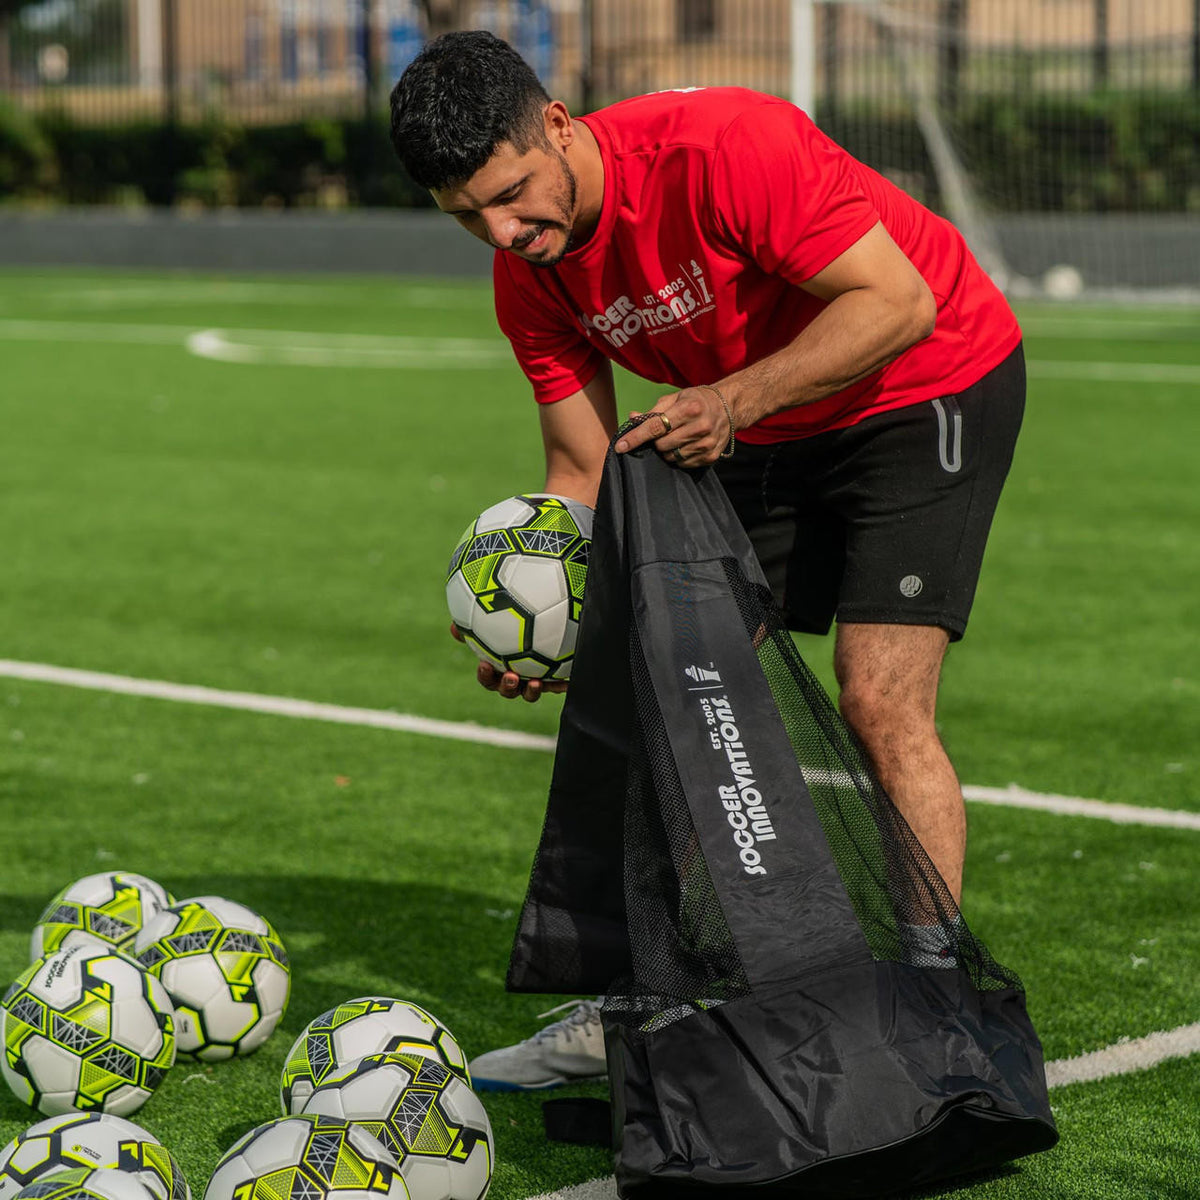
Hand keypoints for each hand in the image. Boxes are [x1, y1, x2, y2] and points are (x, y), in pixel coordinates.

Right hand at [450, 623, 567, 702]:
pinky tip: (567, 682)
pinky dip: (560, 685)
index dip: (485, 676)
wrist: (540, 623)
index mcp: (498, 668)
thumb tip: (453, 628)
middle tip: (510, 676)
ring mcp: (534, 680)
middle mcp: (515, 677)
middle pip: (508, 690)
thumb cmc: (512, 624)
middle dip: (506, 687)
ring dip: (531, 691)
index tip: (484, 664)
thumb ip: (474, 625)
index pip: (488, 678)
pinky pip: (556, 685)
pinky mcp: (552, 679)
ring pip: (530, 693)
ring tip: (536, 682)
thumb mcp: (491, 623)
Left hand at [614, 385, 735, 466]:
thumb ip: (653, 411)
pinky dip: (679, 456)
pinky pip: (683, 464)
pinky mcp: (710, 456)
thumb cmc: (697, 400)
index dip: (635, 437)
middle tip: (664, 432)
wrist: (729, 407)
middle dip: (656, 441)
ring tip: (677, 437)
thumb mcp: (676, 397)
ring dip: (667, 450)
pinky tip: (687, 444)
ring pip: (671, 457)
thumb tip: (632, 419)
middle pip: (661, 445)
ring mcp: (706, 444)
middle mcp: (700, 427)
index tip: (620, 446)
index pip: (655, 427)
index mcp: (689, 408)